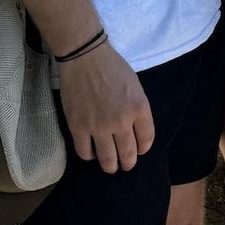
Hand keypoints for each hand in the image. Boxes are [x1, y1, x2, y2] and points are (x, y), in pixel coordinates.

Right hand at [57, 43, 155, 173]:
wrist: (85, 58)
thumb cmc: (113, 68)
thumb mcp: (136, 87)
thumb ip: (137, 110)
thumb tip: (135, 131)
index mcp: (139, 108)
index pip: (147, 140)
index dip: (143, 149)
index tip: (139, 150)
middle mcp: (121, 121)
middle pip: (128, 154)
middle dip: (128, 163)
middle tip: (125, 164)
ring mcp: (99, 126)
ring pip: (107, 160)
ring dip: (111, 166)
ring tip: (111, 165)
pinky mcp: (78, 128)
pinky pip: (85, 153)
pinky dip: (90, 156)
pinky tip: (92, 151)